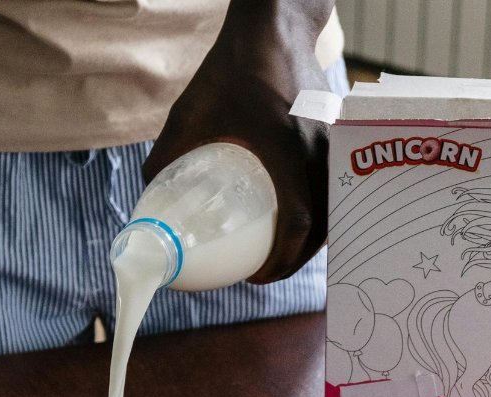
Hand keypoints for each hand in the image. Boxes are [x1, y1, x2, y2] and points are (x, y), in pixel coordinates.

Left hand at [142, 3, 331, 283]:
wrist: (276, 22)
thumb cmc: (233, 66)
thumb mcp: (188, 115)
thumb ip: (165, 159)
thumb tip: (150, 201)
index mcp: (286, 147)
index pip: (298, 221)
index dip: (280, 259)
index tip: (258, 277)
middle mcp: (320, 147)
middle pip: (323, 225)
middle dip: (297, 258)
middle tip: (266, 273)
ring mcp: (335, 140)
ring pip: (335, 207)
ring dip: (314, 238)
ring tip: (282, 252)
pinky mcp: (340, 133)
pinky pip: (338, 185)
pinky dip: (325, 210)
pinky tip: (302, 219)